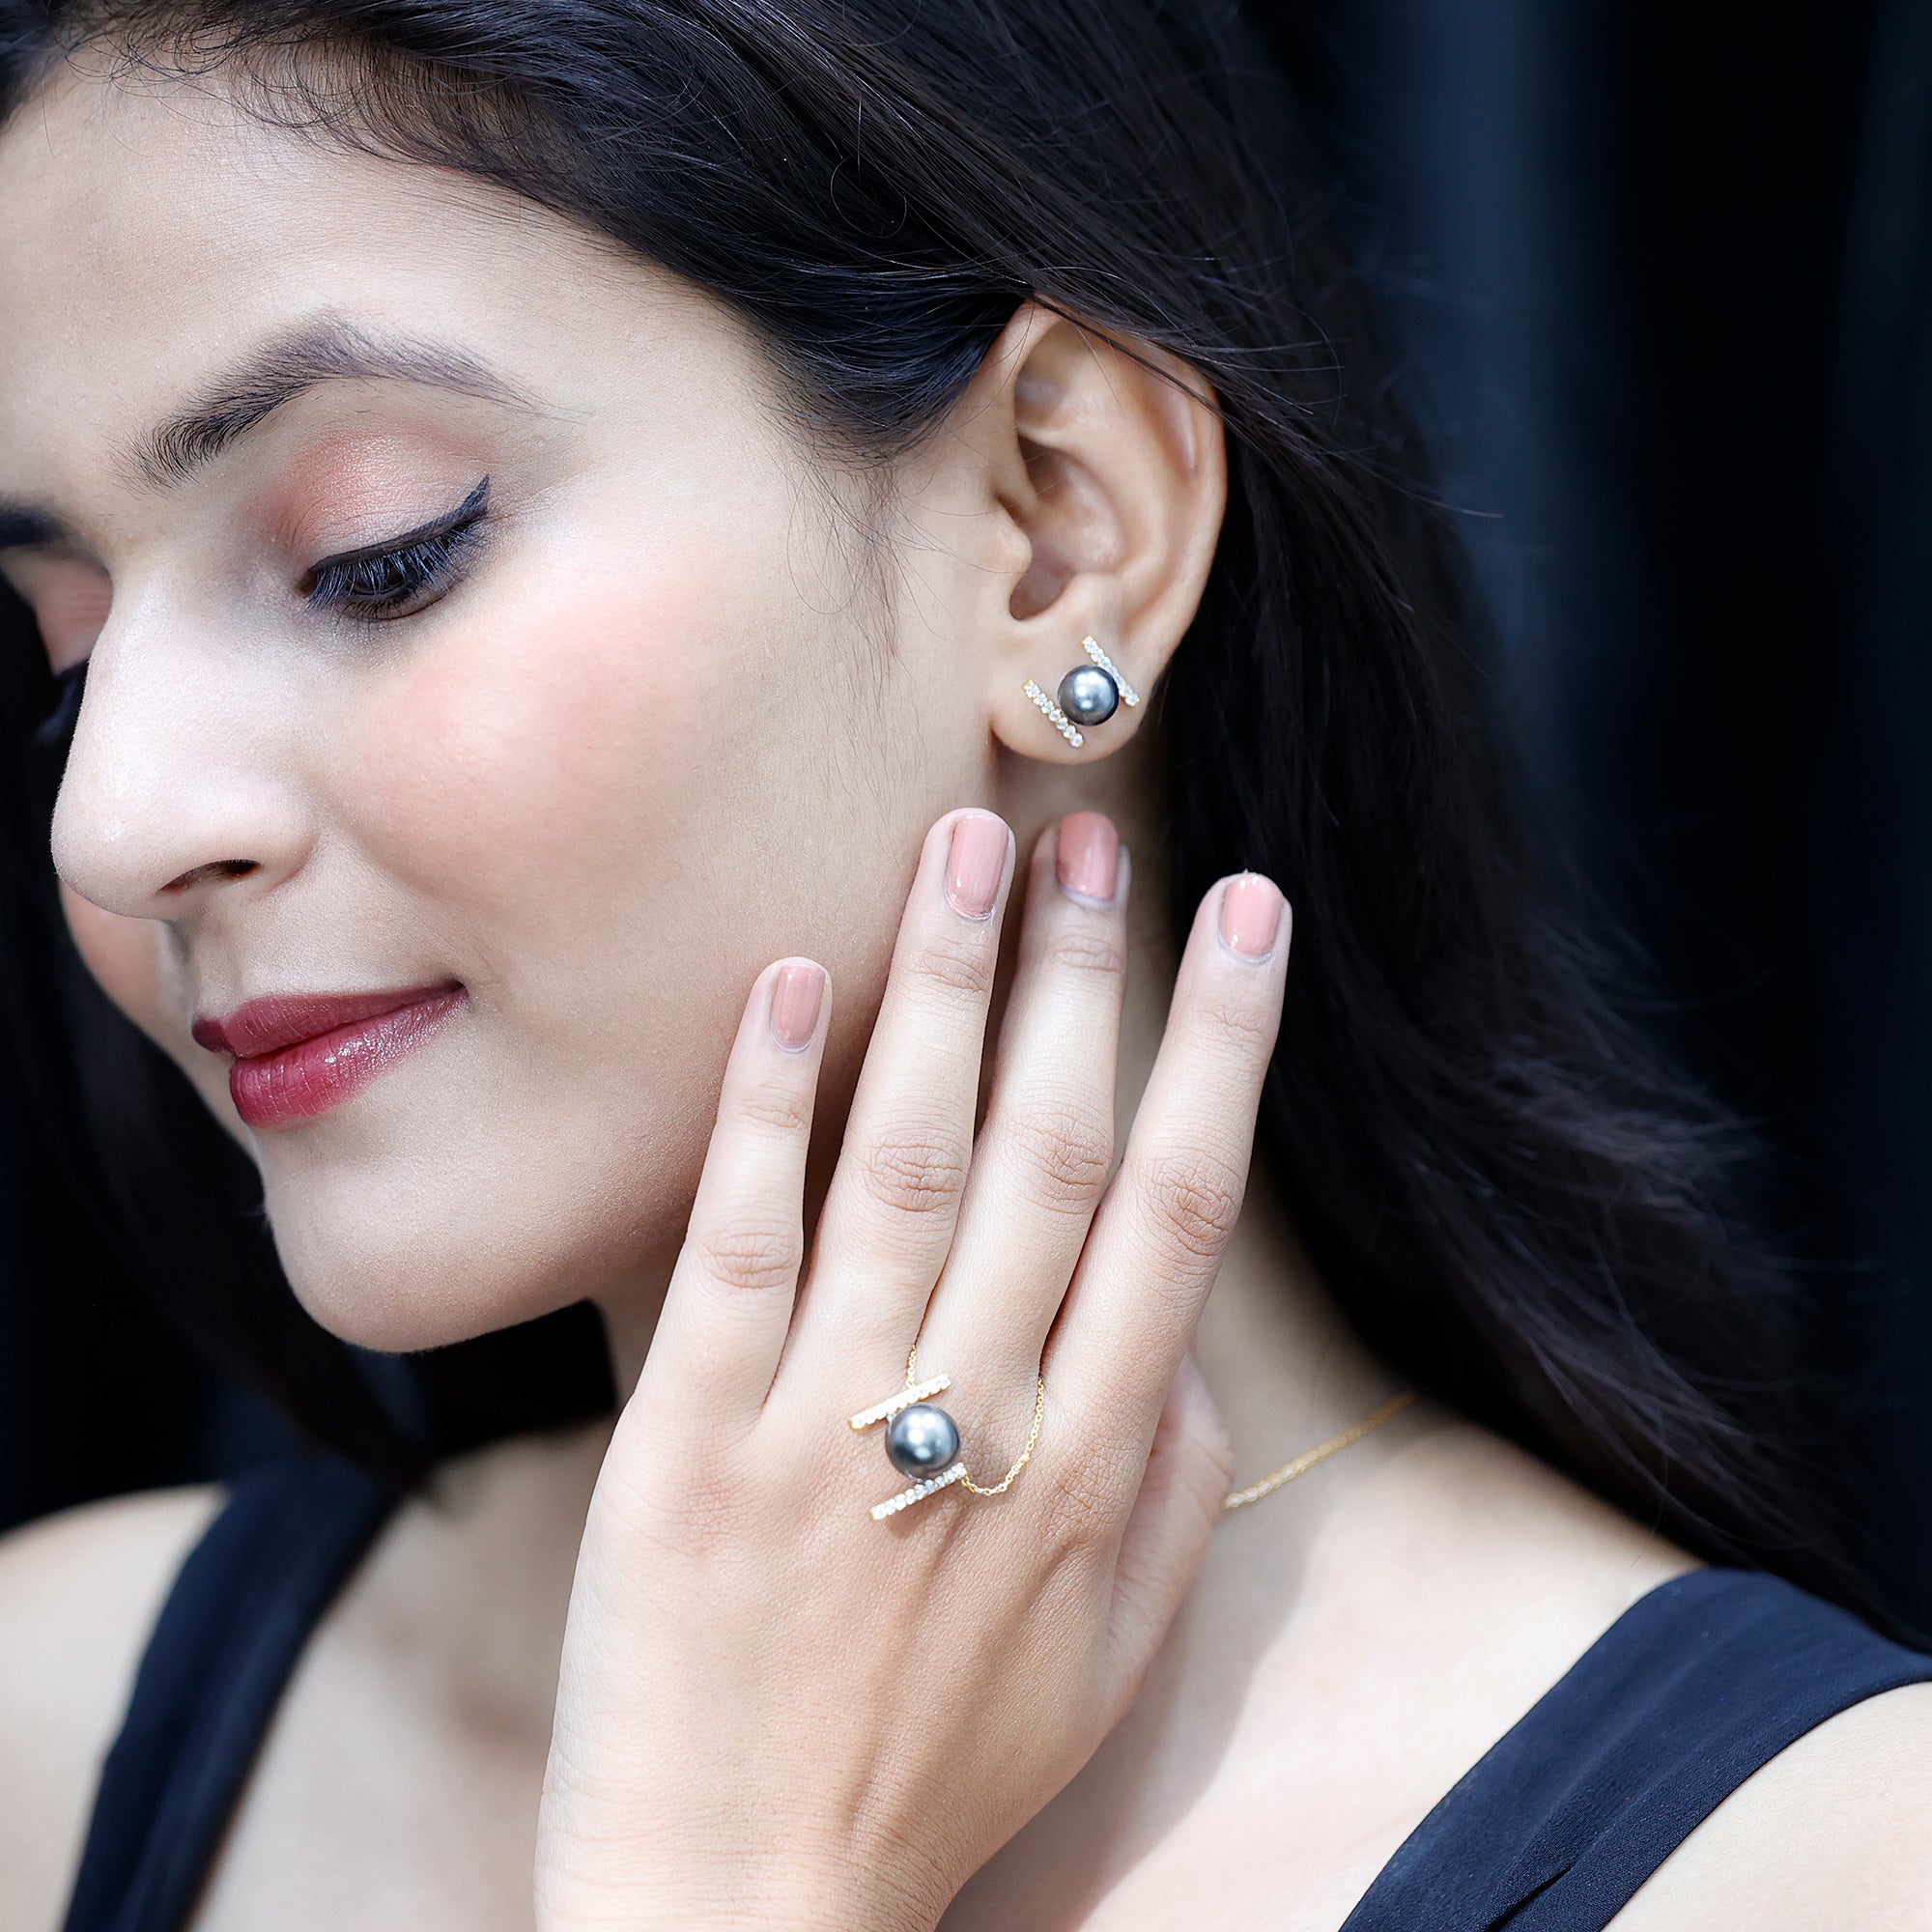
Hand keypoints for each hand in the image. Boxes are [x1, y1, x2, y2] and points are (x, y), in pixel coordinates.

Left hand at [536, 808, 1289, 1931]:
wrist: (740, 1905)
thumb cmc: (937, 1772)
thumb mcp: (1112, 1656)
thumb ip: (1175, 1488)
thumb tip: (1195, 1337)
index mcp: (1090, 1468)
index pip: (1177, 1211)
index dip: (1220, 1052)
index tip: (1250, 920)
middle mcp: (976, 1422)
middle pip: (1049, 1156)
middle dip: (1083, 980)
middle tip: (1095, 838)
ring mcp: (825, 1425)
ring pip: (905, 1166)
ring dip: (940, 994)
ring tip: (963, 849)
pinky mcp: (688, 1443)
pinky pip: (736, 1245)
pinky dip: (763, 1106)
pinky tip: (787, 979)